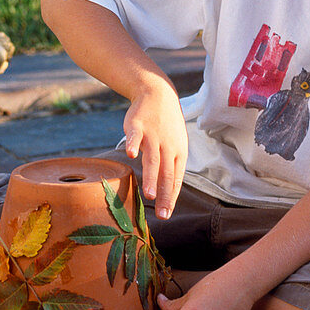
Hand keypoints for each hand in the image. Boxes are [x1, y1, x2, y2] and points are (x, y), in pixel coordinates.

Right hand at [124, 81, 186, 218]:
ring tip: (148, 195)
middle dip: (163, 195)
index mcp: (179, 152)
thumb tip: (165, 193)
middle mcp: (168, 145)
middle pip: (166, 173)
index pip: (176, 179)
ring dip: (151, 177)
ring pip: (152, 159)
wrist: (159, 94)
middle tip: (161, 214)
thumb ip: (168, 167)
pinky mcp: (138, 126)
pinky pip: (135, 136)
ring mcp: (153, 135)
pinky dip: (133, 144)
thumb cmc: (167, 126)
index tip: (166, 215)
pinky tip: (130, 154)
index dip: (170, 197)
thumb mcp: (174, 145)